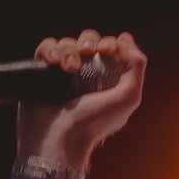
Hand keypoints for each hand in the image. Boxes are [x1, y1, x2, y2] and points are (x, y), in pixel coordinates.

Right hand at [15, 29, 147, 169]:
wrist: (58, 139)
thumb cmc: (94, 124)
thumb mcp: (128, 98)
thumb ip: (136, 67)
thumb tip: (125, 39)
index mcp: (107, 80)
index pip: (110, 48)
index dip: (110, 43)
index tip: (108, 50)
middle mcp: (85, 75)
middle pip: (88, 40)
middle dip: (90, 40)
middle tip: (89, 52)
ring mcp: (62, 74)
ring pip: (67, 43)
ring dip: (69, 50)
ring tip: (69, 68)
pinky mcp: (41, 74)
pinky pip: (46, 49)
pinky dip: (50, 50)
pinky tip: (53, 63)